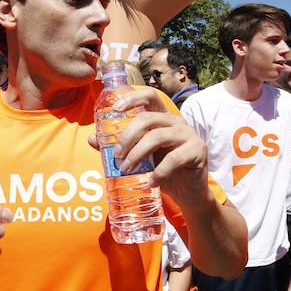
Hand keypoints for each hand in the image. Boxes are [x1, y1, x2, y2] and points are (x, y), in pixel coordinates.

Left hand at [87, 89, 211, 210]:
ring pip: (158, 137)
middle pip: (147, 118)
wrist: (187, 194)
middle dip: (127, 137)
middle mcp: (176, 122)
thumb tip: (91, 139)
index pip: (150, 97)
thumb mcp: (140, 159)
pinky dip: (159, 172)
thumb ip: (119, 147)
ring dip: (138, 154)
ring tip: (128, 169)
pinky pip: (174, 158)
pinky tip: (151, 182)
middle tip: (117, 156)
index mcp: (163, 119)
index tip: (115, 108)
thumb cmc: (163, 173)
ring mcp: (189, 134)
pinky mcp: (198, 150)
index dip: (133, 98)